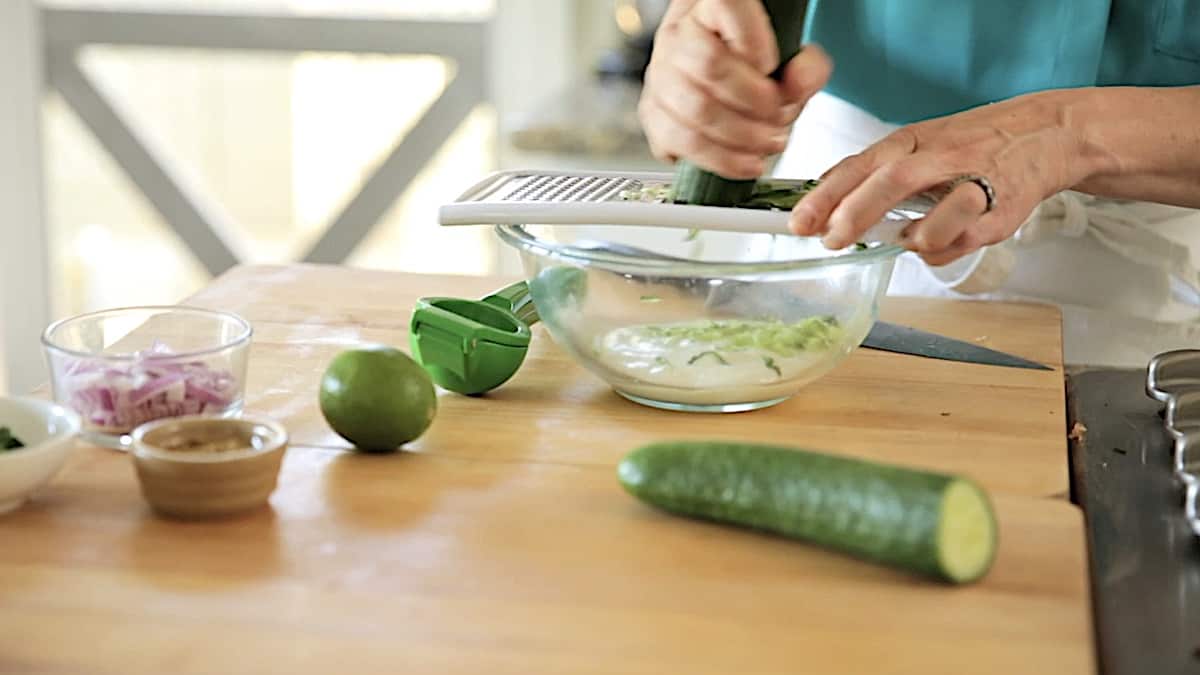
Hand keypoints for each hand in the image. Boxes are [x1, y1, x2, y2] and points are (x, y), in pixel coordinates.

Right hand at [637, 0, 831, 178]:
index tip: (773, 67)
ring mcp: (659, 75)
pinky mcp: (652, 113)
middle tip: (778, 118)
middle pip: (710, 66)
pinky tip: (740, 161)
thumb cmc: (752, 63)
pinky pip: (678, 142)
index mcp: (709, 7)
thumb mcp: (789, 54)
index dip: (754, 43)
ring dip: (740, 137)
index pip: (724, 7)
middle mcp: (677, 36)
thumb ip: (806, 65)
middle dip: (754, 103)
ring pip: (694, 110)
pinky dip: (717, 159)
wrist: (717, 78)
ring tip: (766, 144)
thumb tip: (797, 85)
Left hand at [789, 92, 1096, 264]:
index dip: (825, 195)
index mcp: (911, 140)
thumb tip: (821, 198)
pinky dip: (940, 250)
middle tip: (832, 240)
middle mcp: (940, 157)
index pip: (860, 164)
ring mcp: (973, 185)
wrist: (1044, 135)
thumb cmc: (970, 143)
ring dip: (909, 239)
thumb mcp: (916, 144)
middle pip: (891, 182)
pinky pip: (960, 243)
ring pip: (933, 222)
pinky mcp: (1000, 213)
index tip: (799, 222)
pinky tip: (937, 240)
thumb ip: (872, 171)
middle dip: (856, 214)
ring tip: (901, 238)